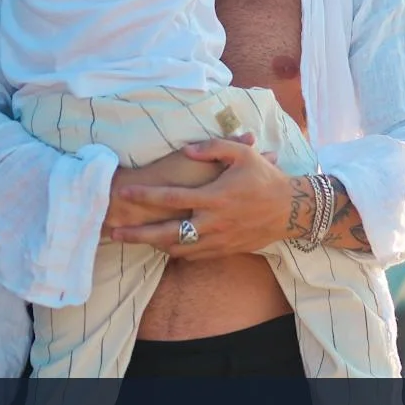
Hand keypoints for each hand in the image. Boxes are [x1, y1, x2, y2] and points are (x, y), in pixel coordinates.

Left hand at [108, 136, 294, 258]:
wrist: (290, 210)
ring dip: (154, 245)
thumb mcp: (243, 155)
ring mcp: (219, 240)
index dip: (145, 196)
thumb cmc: (265, 178)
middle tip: (114, 232)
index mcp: (215, 197)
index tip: (123, 193)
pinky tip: (165, 246)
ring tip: (135, 240)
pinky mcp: (225, 250)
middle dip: (137, 234)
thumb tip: (186, 150)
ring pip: (178, 249)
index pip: (171, 197)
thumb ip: (213, 148)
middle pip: (166, 233)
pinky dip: (177, 251)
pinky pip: (194, 255)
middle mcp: (213, 222)